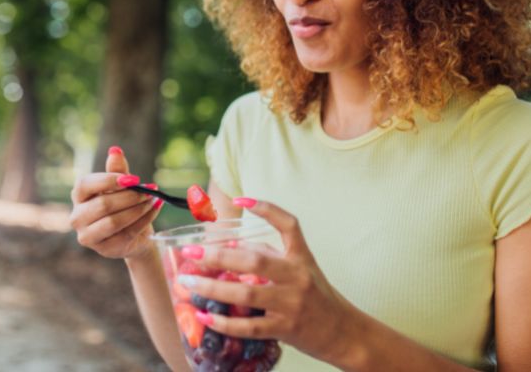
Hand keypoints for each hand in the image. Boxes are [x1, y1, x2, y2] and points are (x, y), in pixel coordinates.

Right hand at [69, 147, 161, 259]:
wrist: (134, 235)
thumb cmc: (124, 206)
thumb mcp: (121, 186)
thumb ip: (117, 170)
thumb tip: (115, 150)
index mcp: (79, 196)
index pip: (85, 185)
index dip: (109, 180)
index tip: (134, 179)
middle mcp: (77, 217)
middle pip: (103, 205)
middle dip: (130, 196)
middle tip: (149, 190)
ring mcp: (88, 236)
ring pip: (114, 221)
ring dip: (138, 209)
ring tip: (153, 200)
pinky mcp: (104, 249)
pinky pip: (127, 233)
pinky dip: (144, 220)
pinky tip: (154, 209)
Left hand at [176, 199, 356, 365]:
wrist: (342, 332)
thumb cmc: (316, 296)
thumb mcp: (299, 269)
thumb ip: (269, 255)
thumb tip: (231, 245)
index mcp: (301, 257)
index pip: (288, 225)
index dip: (266, 208)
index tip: (239, 198)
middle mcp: (297, 277)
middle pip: (254, 261)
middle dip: (218, 256)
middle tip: (191, 252)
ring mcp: (291, 304)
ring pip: (246, 294)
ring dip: (212, 288)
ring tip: (188, 284)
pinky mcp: (284, 329)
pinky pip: (248, 327)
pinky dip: (224, 322)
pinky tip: (204, 317)